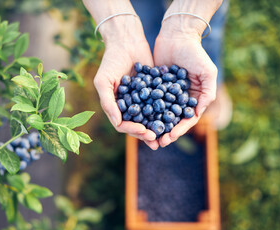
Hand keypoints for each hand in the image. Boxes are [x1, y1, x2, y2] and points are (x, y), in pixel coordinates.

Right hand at [94, 24, 158, 148]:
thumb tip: (117, 123)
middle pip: (137, 125)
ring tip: (166, 136)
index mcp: (115, 106)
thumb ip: (108, 102)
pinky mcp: (153, 91)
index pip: (123, 124)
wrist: (126, 41)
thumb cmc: (111, 61)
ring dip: (157, 127)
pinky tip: (175, 118)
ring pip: (149, 117)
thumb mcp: (104, 81)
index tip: (144, 132)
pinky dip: (166, 112)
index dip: (133, 130)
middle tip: (157, 139)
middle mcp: (128, 105)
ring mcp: (141, 99)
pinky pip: (160, 104)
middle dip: (146, 133)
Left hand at [153, 31, 217, 146]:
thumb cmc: (195, 53)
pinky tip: (136, 119)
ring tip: (145, 135)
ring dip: (152, 125)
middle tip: (156, 142)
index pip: (186, 119)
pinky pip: (146, 101)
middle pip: (171, 120)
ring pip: (157, 114)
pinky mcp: (152, 87)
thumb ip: (207, 93)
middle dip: (164, 132)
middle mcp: (178, 99)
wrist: (177, 35)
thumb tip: (198, 114)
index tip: (170, 137)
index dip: (179, 129)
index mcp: (193, 99)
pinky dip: (142, 111)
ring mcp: (164, 94)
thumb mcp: (207, 72)